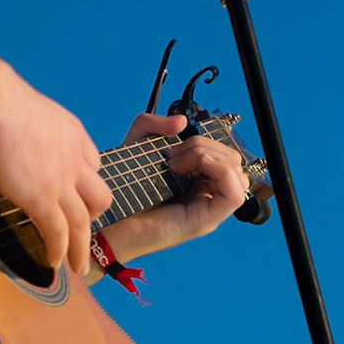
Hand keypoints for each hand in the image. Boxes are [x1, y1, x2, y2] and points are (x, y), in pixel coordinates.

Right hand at [0, 78, 110, 275]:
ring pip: (83, 223)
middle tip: (81, 230)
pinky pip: (57, 232)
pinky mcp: (41, 199)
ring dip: (80, 248)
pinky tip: (55, 263)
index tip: (76, 194)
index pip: (94, 165)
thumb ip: (32, 126)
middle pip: (101, 197)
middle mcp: (76, 161)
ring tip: (79, 267)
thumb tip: (13, 128)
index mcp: (75, 136)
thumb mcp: (30, 109)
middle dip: (94, 216)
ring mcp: (61, 183)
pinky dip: (59, 251)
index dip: (87, 183)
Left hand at [97, 113, 248, 264]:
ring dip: (210, 157)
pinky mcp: (205, 221)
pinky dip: (222, 172)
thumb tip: (181, 122)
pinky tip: (199, 165)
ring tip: (178, 165)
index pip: (225, 156)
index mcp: (196, 180)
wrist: (107, 222)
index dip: (205, 142)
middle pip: (233, 161)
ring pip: (237, 174)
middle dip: (205, 147)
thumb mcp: (136, 145)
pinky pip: (235, 195)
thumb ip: (153, 125)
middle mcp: (206, 195)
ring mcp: (208, 209)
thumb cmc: (122, 191)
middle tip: (173, 158)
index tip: (174, 147)